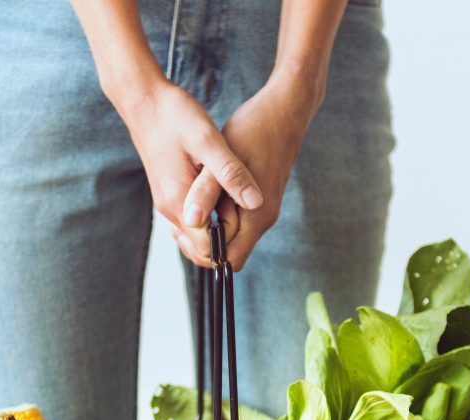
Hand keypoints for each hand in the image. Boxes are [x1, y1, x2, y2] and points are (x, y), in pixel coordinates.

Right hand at [113, 79, 263, 266]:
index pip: (205, 250)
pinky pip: (189, 221)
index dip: (229, 246)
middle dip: (224, 245)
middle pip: (198, 250)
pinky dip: (207, 221)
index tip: (250, 227)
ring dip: (216, 233)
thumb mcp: (209, 140)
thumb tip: (256, 203)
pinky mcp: (169, 193)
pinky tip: (223, 202)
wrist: (143, 100)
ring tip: (239, 212)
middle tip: (248, 222)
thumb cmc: (175, 116)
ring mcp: (167, 202)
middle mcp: (170, 209)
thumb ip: (230, 173)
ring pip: (193, 237)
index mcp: (180, 202)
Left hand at [178, 76, 318, 270]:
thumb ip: (207, 192)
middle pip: (227, 250)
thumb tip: (191, 221)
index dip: (204, 252)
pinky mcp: (257, 200)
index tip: (185, 228)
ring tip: (192, 198)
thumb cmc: (254, 130)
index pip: (229, 260)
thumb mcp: (223, 158)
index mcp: (256, 217)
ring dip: (209, 222)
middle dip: (203, 237)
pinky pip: (232, 218)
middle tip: (185, 210)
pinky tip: (203, 189)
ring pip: (228, 234)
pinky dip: (216, 210)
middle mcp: (262, 220)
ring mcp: (262, 211)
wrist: (284, 109)